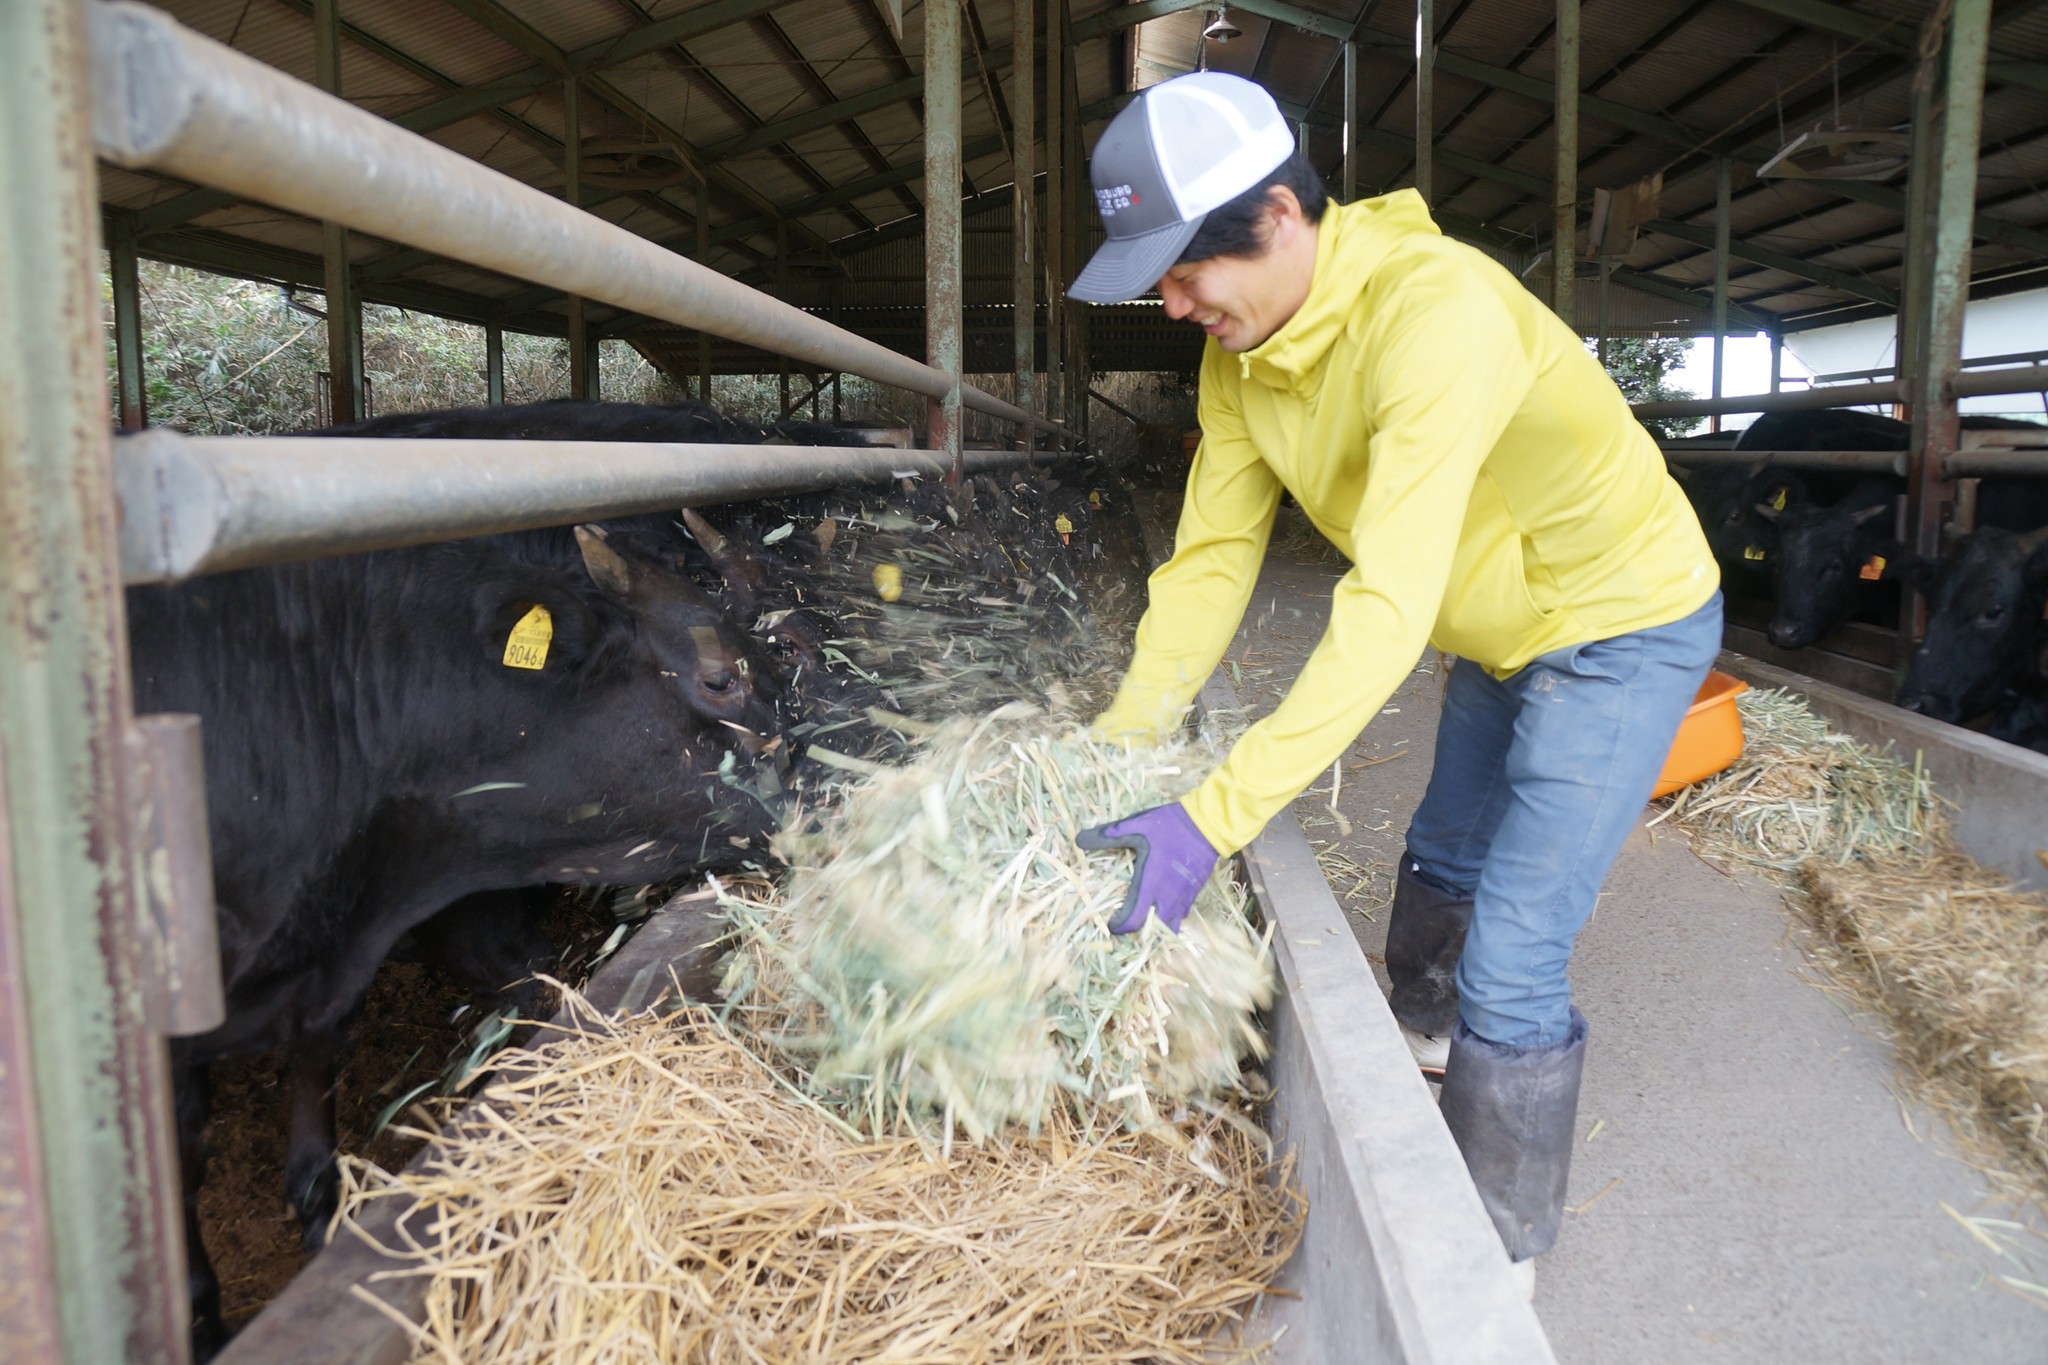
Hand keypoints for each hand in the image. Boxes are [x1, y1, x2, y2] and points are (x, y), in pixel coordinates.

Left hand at [1075, 803, 1217, 933]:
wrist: (1208, 824)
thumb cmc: (1169, 826)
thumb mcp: (1134, 826)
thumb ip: (1106, 836)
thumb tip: (1079, 841)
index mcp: (1150, 884)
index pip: (1134, 921)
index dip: (1119, 927)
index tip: (1110, 922)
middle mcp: (1168, 898)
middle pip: (1152, 934)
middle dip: (1137, 934)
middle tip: (1125, 924)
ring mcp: (1183, 899)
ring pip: (1169, 928)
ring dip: (1154, 929)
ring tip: (1141, 919)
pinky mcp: (1193, 895)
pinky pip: (1179, 916)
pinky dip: (1168, 919)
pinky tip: (1159, 905)